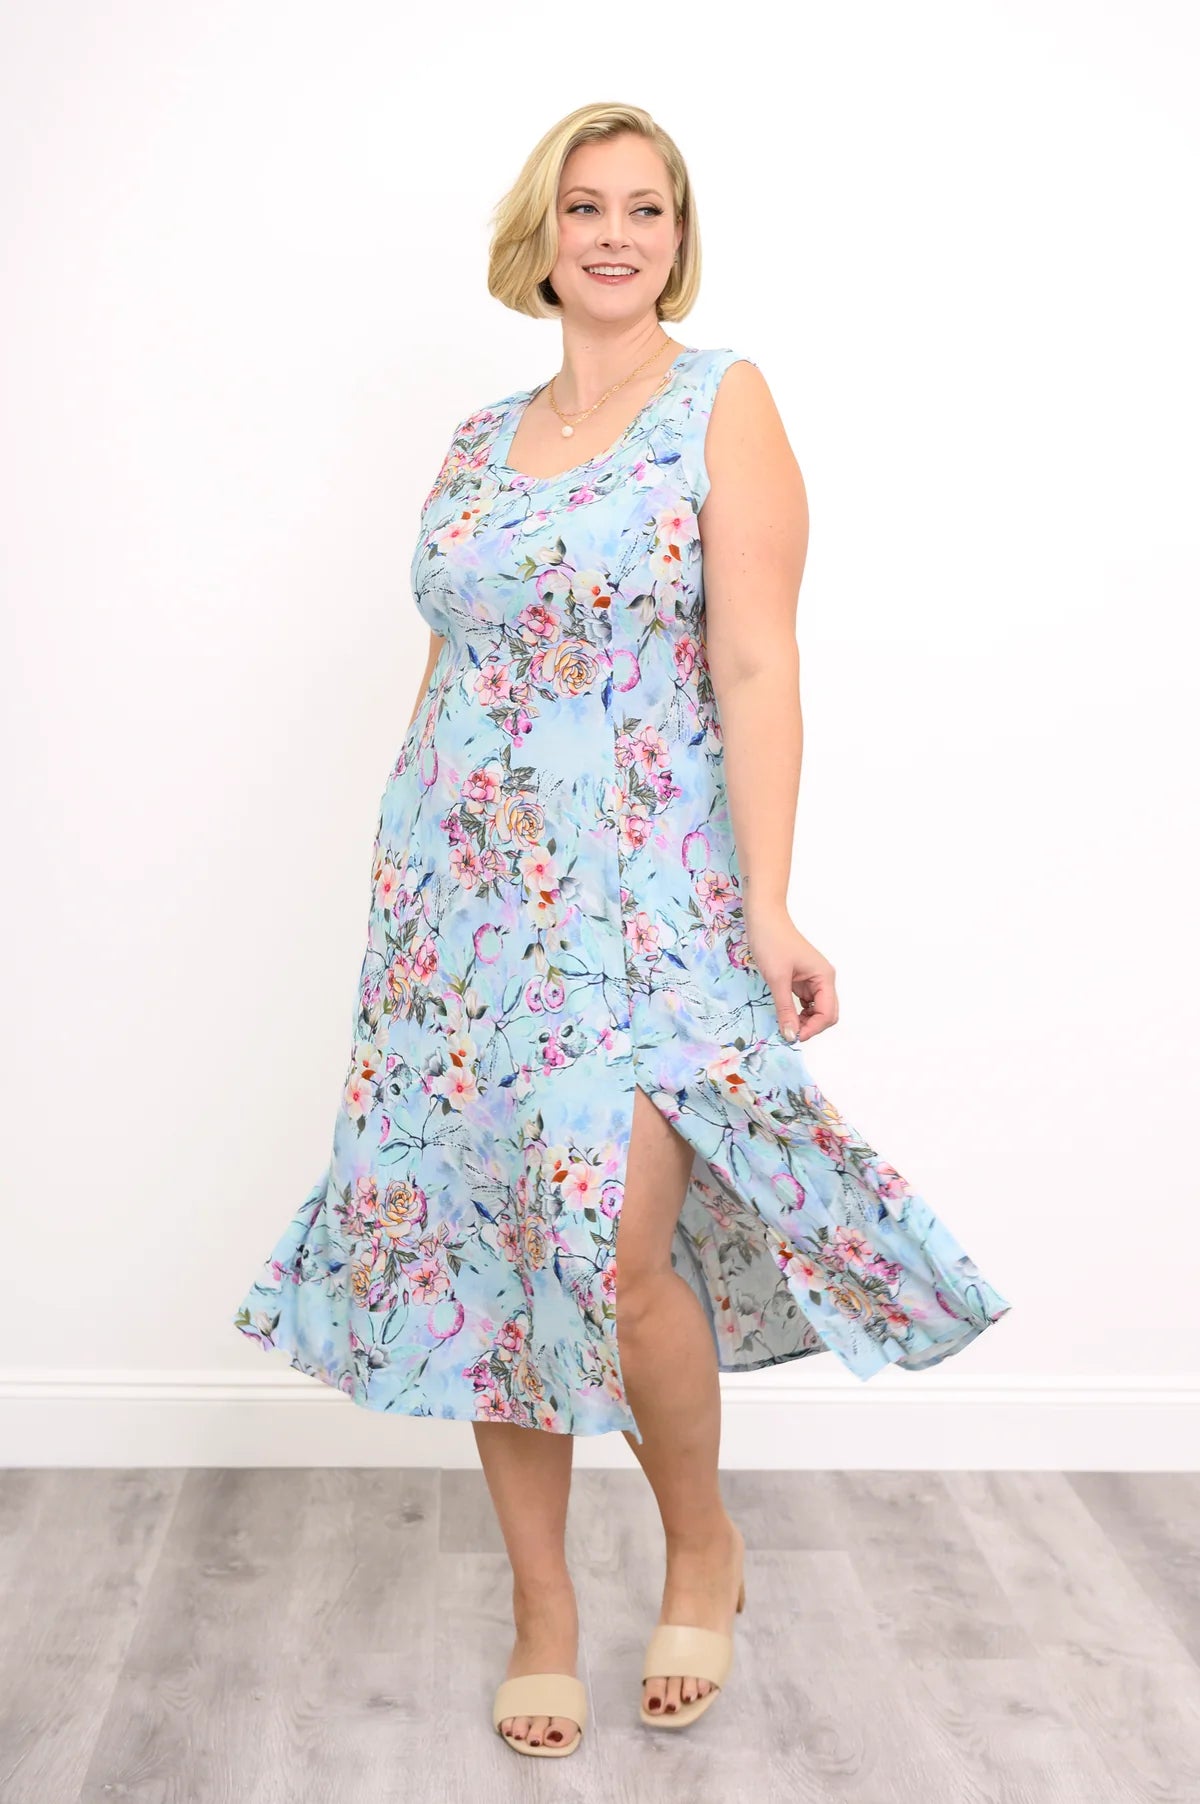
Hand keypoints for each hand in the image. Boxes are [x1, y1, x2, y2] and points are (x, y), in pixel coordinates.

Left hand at [744, 902, 838, 1042]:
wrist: (763, 918)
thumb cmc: (772, 942)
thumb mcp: (777, 978)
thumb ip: (785, 1009)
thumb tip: (791, 1036)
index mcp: (824, 977)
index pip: (828, 1014)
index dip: (812, 1029)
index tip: (792, 1037)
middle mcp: (823, 979)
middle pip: (827, 1014)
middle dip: (810, 1027)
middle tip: (788, 1033)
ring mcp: (813, 979)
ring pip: (816, 1010)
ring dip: (804, 1021)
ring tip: (785, 1024)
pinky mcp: (801, 979)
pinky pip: (805, 1002)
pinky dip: (797, 1011)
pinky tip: (784, 1014)